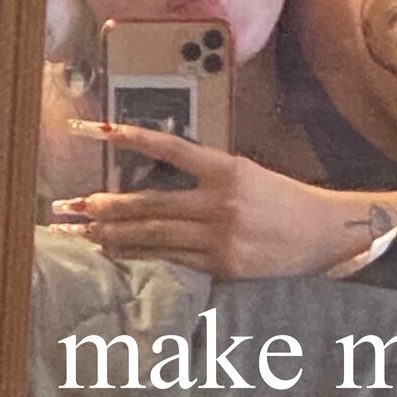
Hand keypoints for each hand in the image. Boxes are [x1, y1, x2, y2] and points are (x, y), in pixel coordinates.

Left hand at [51, 121, 377, 276]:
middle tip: (71, 206)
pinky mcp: (223, 265)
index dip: (130, 138)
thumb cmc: (285, 201)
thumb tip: (156, 182)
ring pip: (154, 235)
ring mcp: (221, 236)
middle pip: (150, 202)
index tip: (96, 132)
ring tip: (83, 232)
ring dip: (114, 234)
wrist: (325, 234)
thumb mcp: (248, 174)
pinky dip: (141, 255)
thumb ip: (206, 175)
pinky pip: (172, 259)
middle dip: (105, 205)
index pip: (168, 148)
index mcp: (227, 168)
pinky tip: (117, 253)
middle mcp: (220, 201)